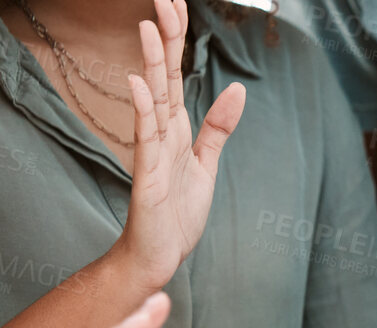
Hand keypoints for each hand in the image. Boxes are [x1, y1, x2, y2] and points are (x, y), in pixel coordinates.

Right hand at [114, 0, 245, 289]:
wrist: (159, 253)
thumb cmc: (177, 211)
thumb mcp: (207, 163)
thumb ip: (218, 128)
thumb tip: (236, 90)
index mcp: (176, 128)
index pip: (176, 74)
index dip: (178, 40)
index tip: (175, 4)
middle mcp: (160, 132)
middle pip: (164, 76)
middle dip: (166, 38)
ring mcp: (152, 151)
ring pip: (153, 99)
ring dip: (152, 63)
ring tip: (150, 27)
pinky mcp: (147, 175)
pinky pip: (146, 138)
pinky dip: (143, 110)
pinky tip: (140, 84)